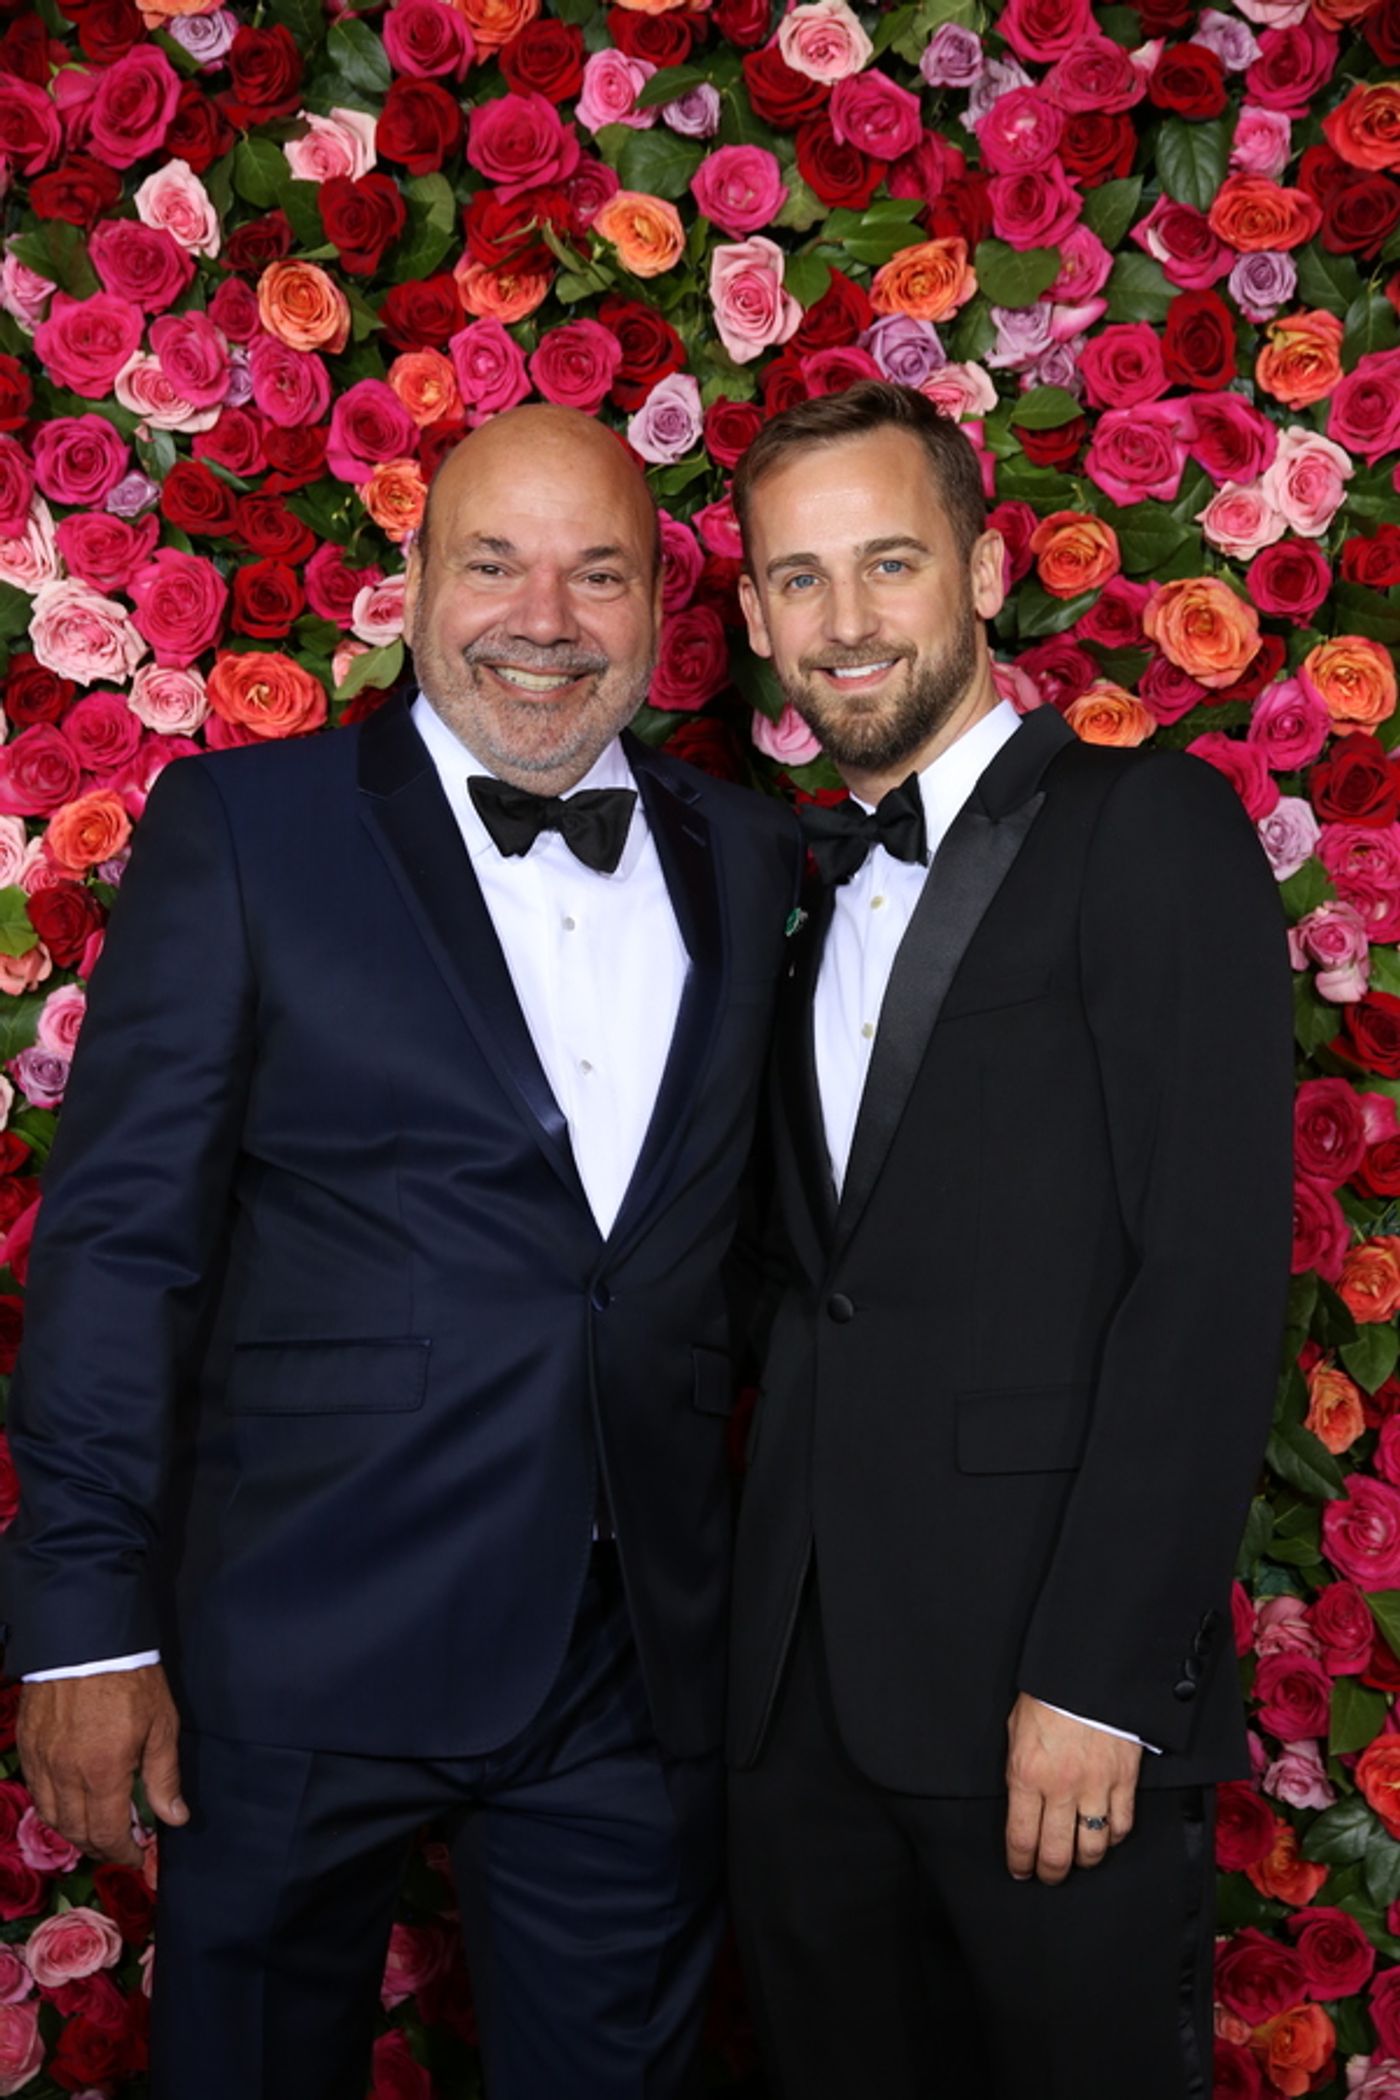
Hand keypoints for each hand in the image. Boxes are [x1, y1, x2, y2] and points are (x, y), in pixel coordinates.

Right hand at [18, 1665, 186, 1866]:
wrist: (87, 1637)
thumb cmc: (132, 1678)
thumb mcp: (161, 1724)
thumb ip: (164, 1776)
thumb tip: (175, 1818)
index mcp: (103, 1773)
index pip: (108, 1832)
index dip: (124, 1851)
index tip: (138, 1855)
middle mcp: (66, 1774)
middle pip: (76, 1831)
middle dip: (99, 1846)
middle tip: (119, 1845)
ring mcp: (42, 1761)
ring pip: (51, 1816)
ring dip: (74, 1832)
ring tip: (96, 1830)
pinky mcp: (28, 1746)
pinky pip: (36, 1791)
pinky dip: (52, 1807)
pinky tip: (69, 1802)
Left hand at [1004, 1694, 1139, 1885]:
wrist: (1088, 1672)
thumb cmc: (1048, 1697)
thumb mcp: (1016, 1730)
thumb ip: (1019, 1770)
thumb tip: (1020, 1804)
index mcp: (1027, 1774)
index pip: (1021, 1837)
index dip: (1020, 1862)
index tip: (1020, 1870)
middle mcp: (1060, 1787)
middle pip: (1056, 1852)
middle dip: (1050, 1872)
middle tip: (1047, 1874)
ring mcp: (1095, 1786)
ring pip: (1092, 1847)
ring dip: (1083, 1860)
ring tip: (1078, 1859)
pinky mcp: (1124, 1780)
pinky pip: (1121, 1825)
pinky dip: (1113, 1837)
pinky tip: (1105, 1835)